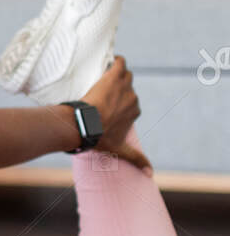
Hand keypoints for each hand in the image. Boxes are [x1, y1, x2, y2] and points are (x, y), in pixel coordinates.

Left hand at [82, 55, 151, 173]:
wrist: (84, 126)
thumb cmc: (99, 138)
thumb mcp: (119, 150)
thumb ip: (136, 159)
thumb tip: (151, 174)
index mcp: (134, 112)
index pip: (130, 102)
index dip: (120, 103)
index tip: (108, 106)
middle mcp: (132, 98)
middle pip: (128, 87)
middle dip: (118, 89)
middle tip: (103, 93)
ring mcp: (124, 87)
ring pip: (125, 74)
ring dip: (117, 74)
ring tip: (105, 77)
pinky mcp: (113, 77)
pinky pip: (119, 63)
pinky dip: (116, 60)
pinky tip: (110, 61)